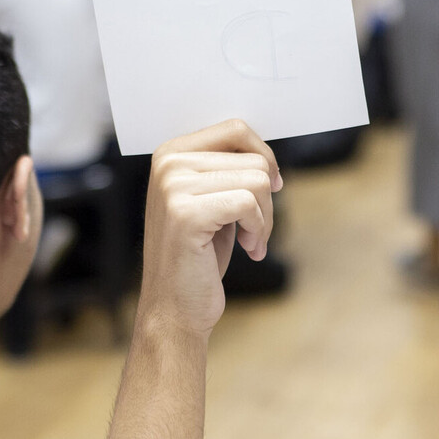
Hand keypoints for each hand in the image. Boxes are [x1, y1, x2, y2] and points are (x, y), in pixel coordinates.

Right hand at [138, 120, 281, 338]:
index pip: (236, 129)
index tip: (270, 187)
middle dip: (266, 199)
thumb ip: (228, 169)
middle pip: (253, 159)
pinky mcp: (186, 213)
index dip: (264, 158)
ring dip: (265, 218)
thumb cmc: (198, 257)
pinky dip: (259, 230)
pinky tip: (248, 250)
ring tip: (248, 241)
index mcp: (171, 153)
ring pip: (257, 180)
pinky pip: (250, 204)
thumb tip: (267, 154)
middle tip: (254, 231)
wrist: (174, 309)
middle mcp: (168, 162)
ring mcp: (173, 186)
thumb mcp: (211, 200)